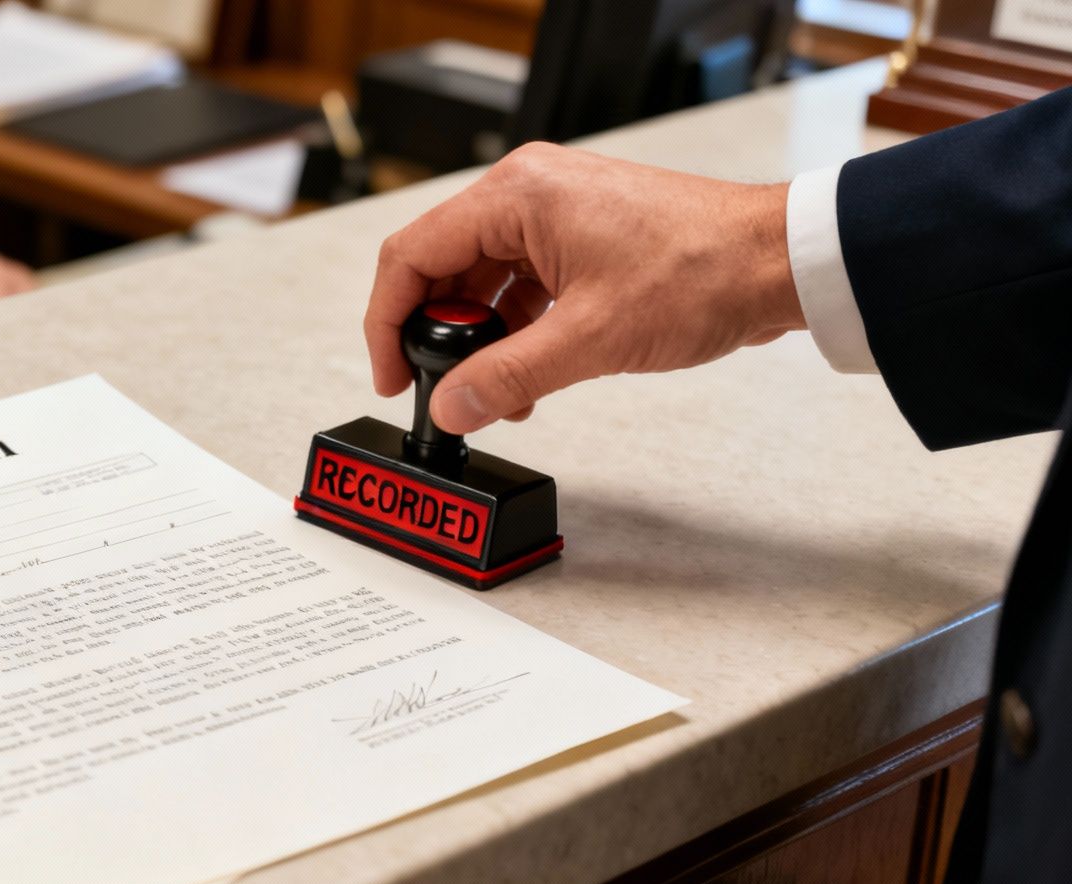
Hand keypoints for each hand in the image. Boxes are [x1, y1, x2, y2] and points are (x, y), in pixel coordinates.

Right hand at [364, 143, 805, 433]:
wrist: (780, 263)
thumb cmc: (703, 271)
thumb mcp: (590, 338)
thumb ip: (506, 377)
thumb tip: (451, 406)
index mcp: (517, 195)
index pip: (411, 255)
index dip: (388, 321)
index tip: (392, 374)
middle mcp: (529, 192)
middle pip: (441, 268)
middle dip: (438, 336)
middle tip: (444, 389)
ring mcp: (555, 213)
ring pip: (481, 281)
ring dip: (480, 342)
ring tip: (496, 395)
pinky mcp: (579, 238)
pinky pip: (520, 285)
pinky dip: (514, 332)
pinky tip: (526, 378)